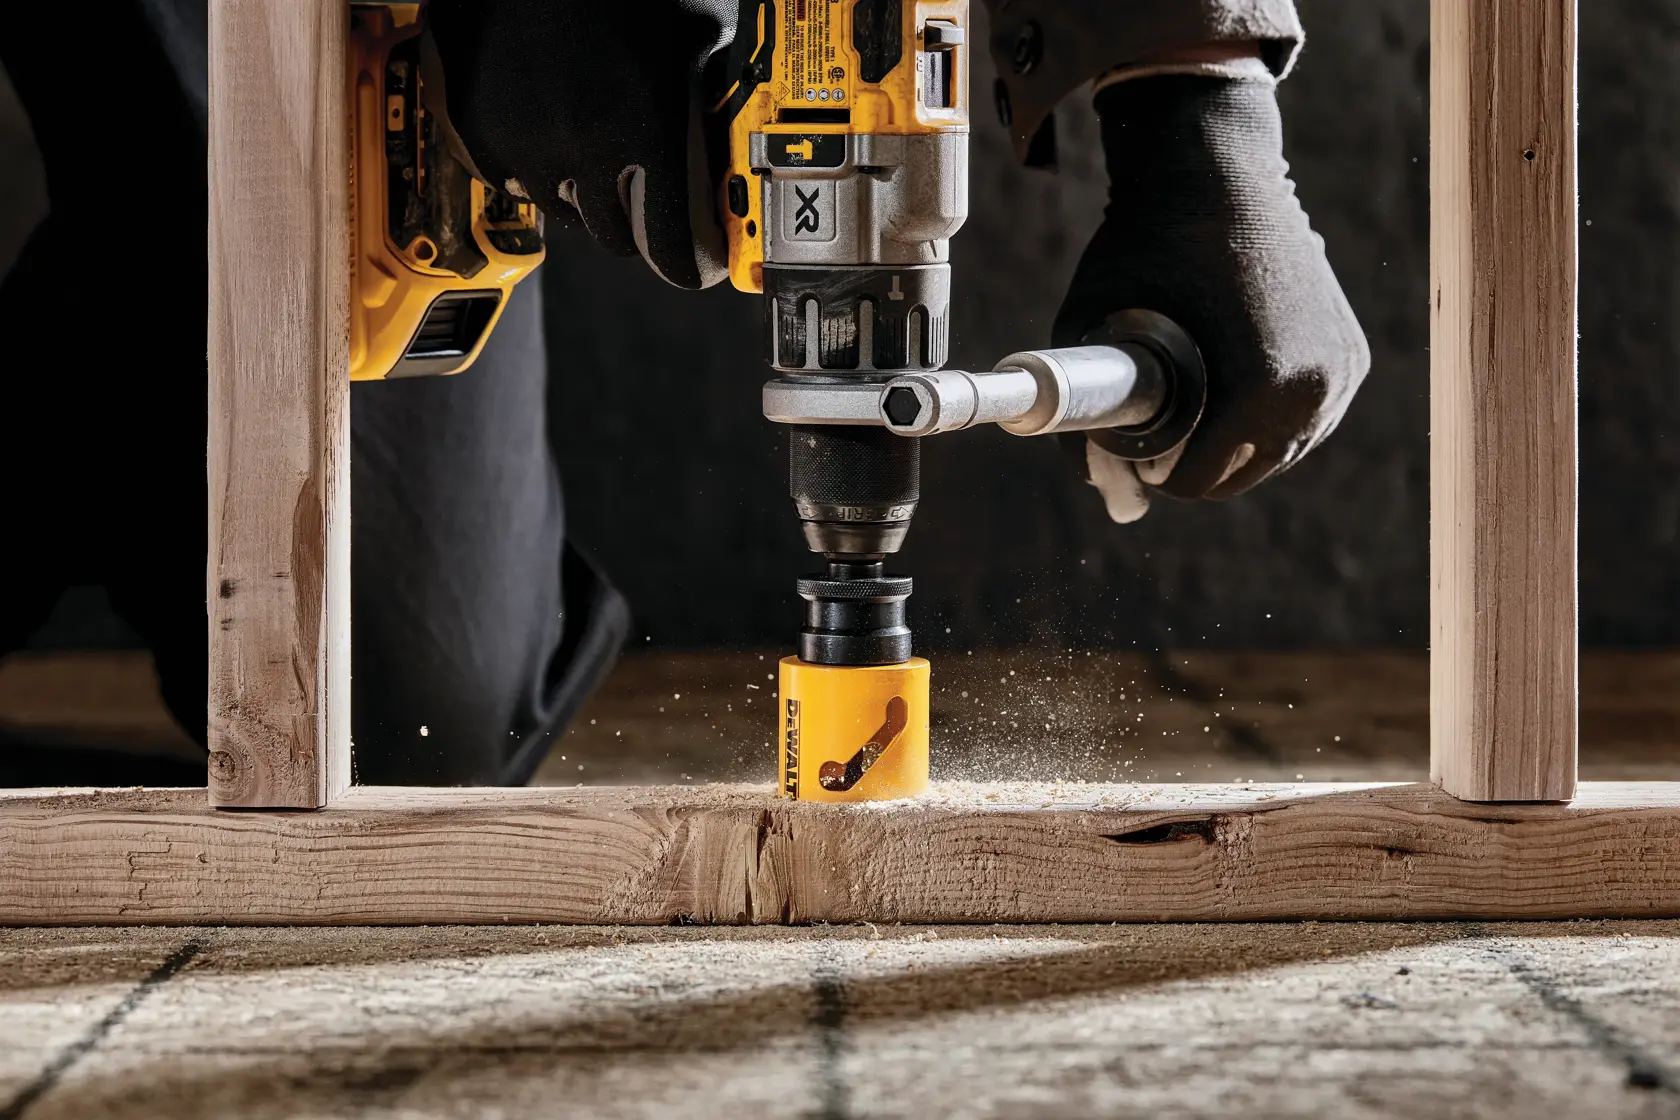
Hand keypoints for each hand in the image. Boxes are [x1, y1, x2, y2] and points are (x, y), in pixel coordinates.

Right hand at [425, 0, 735, 288]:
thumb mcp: (689, 22)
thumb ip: (706, 75)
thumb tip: (727, 106)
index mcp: (642, 129)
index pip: (667, 238)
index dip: (682, 261)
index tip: (690, 268)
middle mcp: (581, 150)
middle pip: (610, 234)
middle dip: (629, 225)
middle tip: (636, 200)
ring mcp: (522, 146)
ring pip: (558, 207)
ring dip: (576, 193)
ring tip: (584, 152)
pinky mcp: (475, 132)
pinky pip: (508, 176)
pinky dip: (527, 163)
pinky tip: (539, 127)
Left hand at [1055, 72, 1368, 521]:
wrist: (1216, 169)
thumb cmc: (1147, 243)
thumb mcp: (1091, 322)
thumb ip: (1080, 407)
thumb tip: (1086, 477)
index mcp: (1263, 385)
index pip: (1203, 477)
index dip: (1159, 476)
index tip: (1133, 458)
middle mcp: (1316, 386)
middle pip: (1248, 473)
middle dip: (1200, 469)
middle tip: (1159, 449)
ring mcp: (1341, 370)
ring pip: (1283, 450)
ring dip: (1239, 451)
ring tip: (1193, 430)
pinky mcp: (1351, 354)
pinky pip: (1308, 418)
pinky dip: (1273, 423)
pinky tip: (1235, 411)